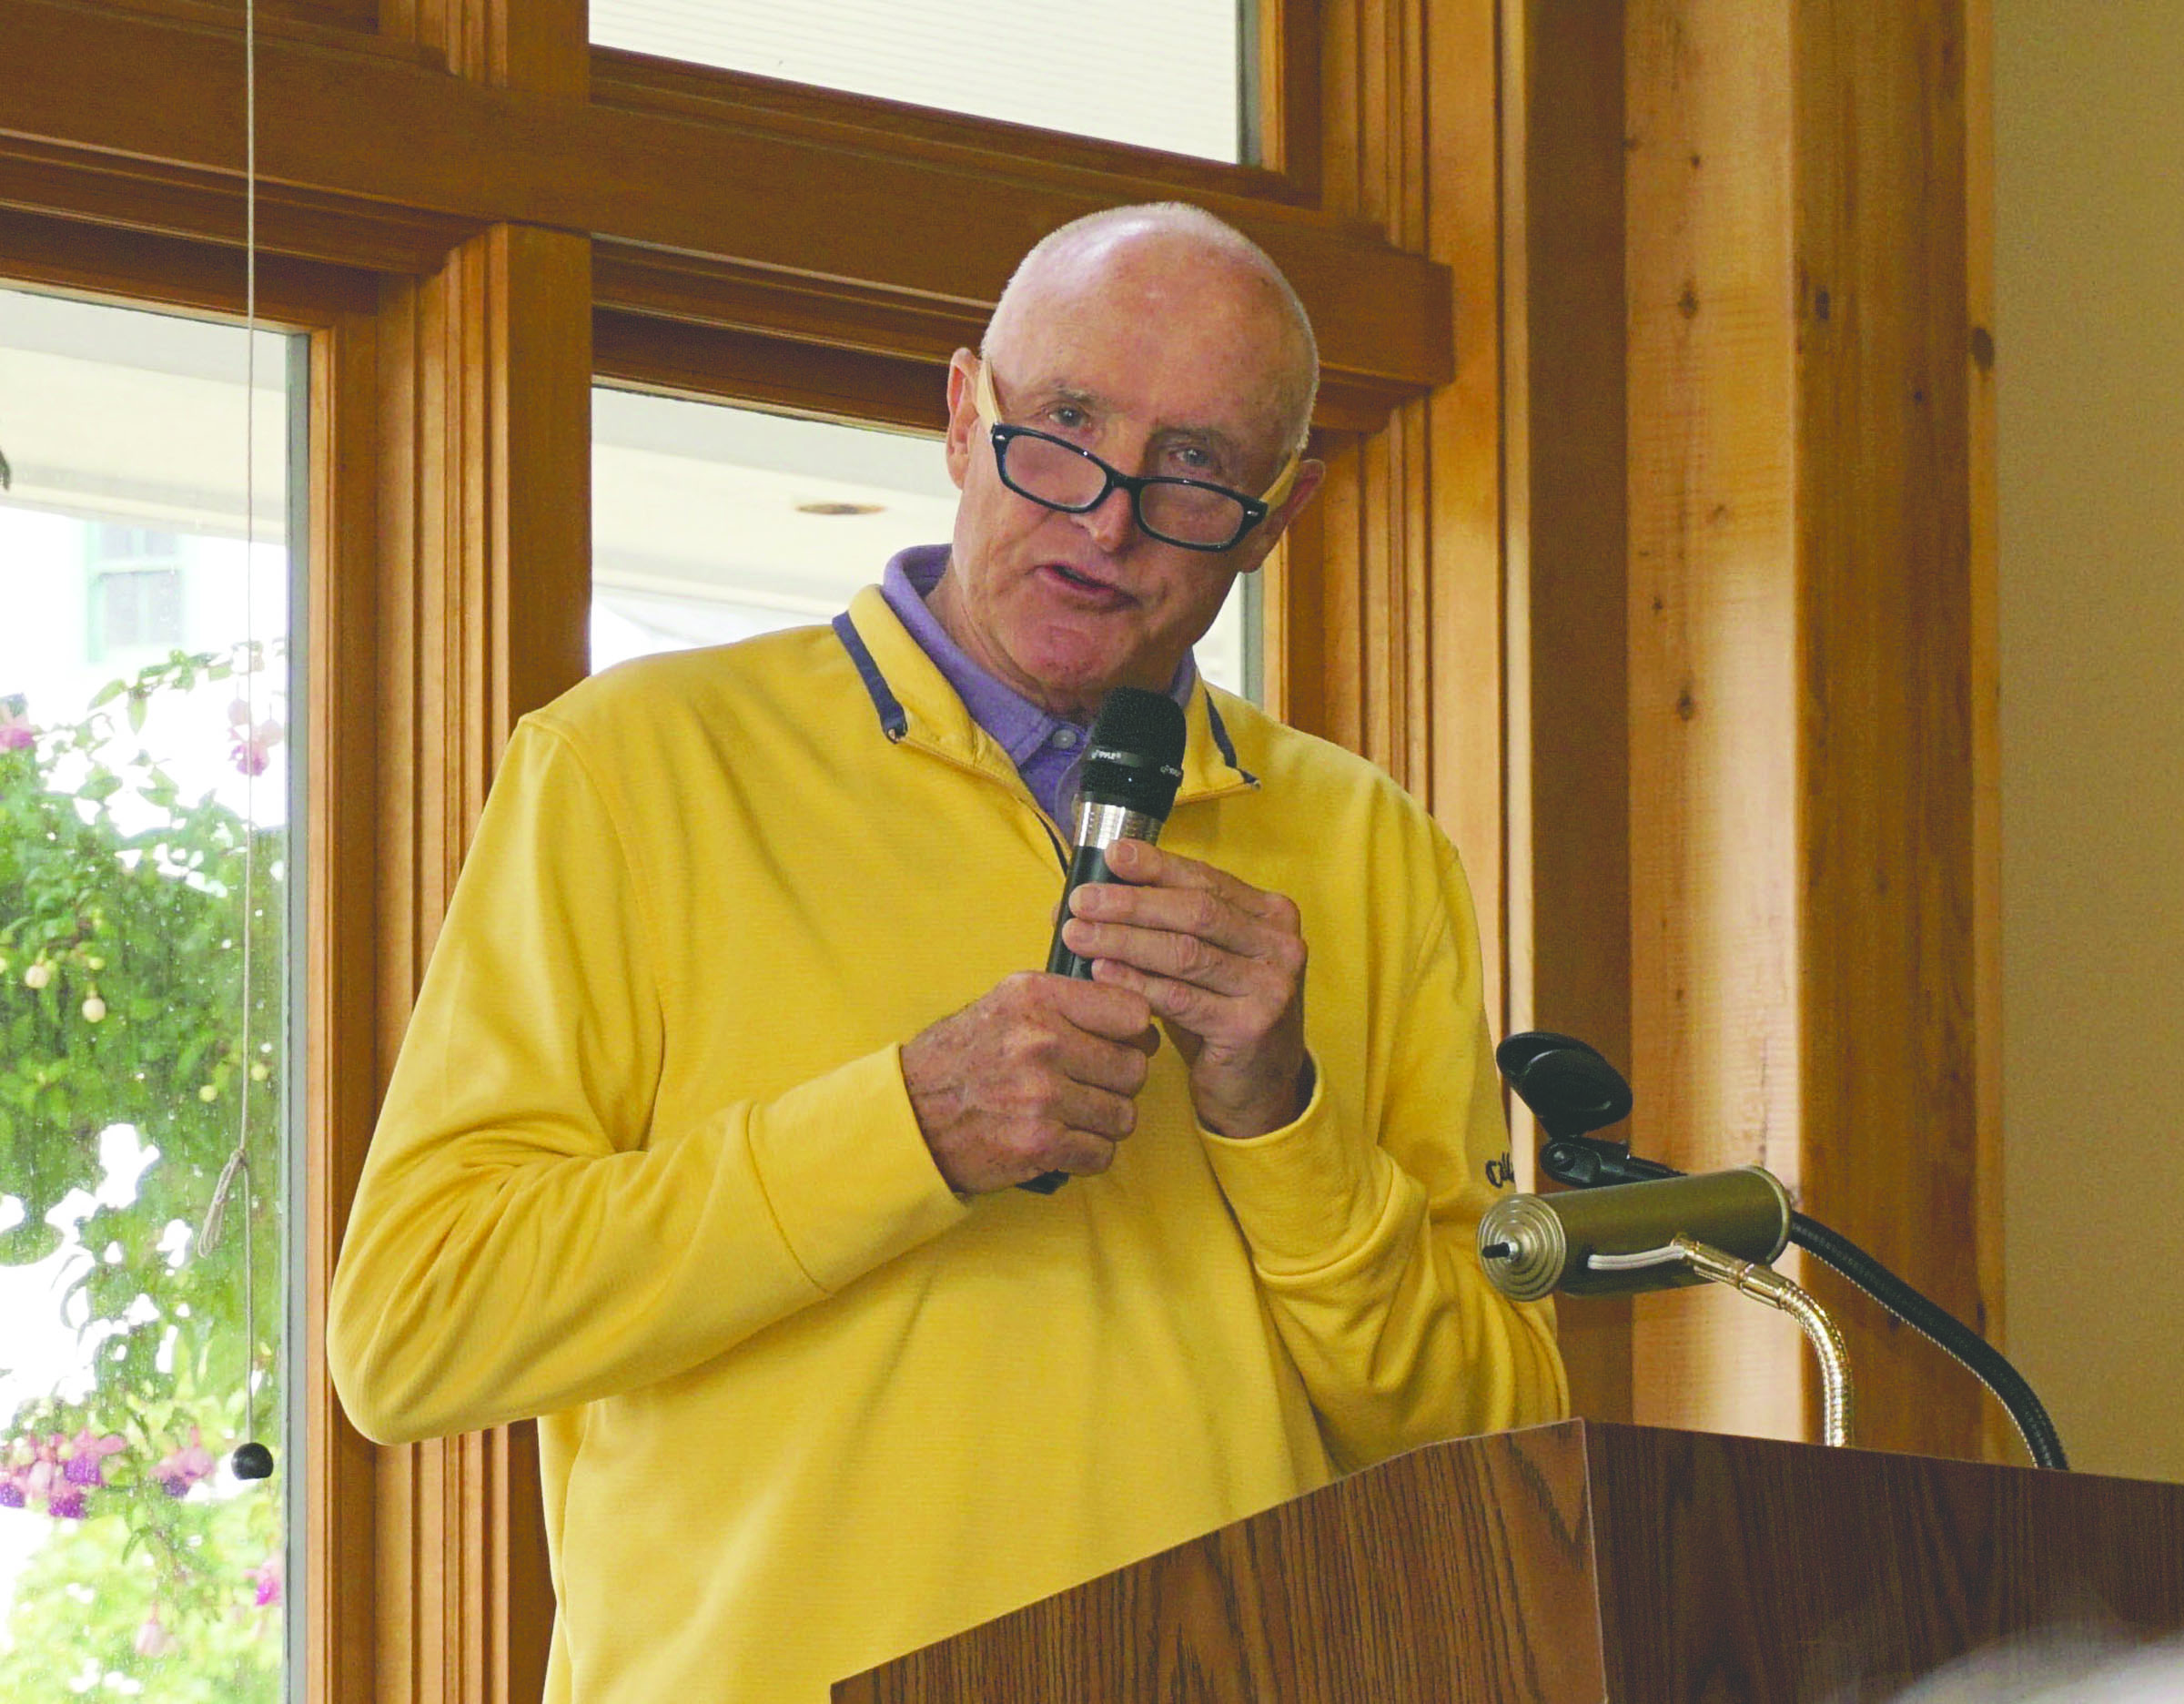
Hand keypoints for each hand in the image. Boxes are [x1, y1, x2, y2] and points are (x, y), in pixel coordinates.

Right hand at [901, 972, 1160, 1193]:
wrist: (910, 1114)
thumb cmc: (963, 1057)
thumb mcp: (1007, 1003)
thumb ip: (1068, 1001)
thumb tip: (1138, 1018)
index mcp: (1037, 997)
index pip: (1133, 1012)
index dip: (1135, 1034)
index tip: (1122, 1044)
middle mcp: (1042, 1041)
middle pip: (1134, 1068)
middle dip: (1120, 1083)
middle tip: (1093, 1087)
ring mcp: (1042, 1095)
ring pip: (1123, 1115)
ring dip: (1105, 1122)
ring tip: (1075, 1116)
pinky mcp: (1039, 1143)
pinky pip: (1102, 1153)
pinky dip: (1088, 1154)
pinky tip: (1064, 1141)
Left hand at [1056, 839, 1309, 1139]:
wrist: (1258, 1087)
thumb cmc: (1219, 1015)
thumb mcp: (1199, 962)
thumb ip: (1158, 926)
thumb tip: (1082, 899)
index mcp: (1271, 915)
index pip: (1207, 879)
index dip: (1157, 865)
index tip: (1113, 855)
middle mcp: (1280, 945)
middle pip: (1195, 912)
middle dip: (1132, 903)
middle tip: (1082, 900)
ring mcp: (1272, 986)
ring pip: (1185, 953)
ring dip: (1124, 940)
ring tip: (1079, 934)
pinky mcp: (1252, 1026)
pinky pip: (1180, 998)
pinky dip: (1135, 982)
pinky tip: (1102, 973)